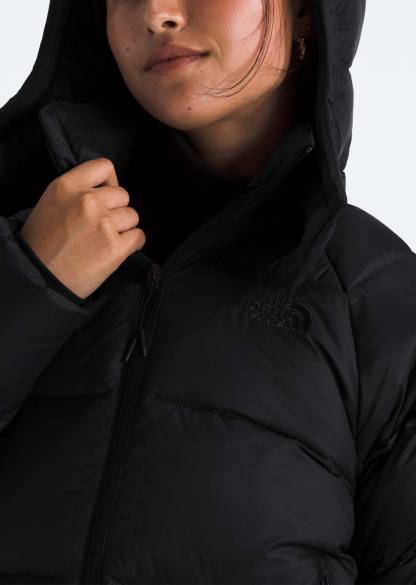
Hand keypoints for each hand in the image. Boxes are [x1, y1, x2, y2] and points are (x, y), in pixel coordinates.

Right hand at [19, 157, 145, 298]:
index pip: (104, 167)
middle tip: (101, 225)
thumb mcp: (50, 203)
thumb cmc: (41, 244)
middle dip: (116, 210)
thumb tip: (103, 190)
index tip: (106, 195)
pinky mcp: (115, 248)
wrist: (39, 278)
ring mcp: (104, 224)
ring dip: (123, 228)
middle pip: (123, 195)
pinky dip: (132, 244)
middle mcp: (88, 201)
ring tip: (105, 240)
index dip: (109, 182)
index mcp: (68, 186)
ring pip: (132, 216)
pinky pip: (139, 236)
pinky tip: (116, 250)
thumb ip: (76, 191)